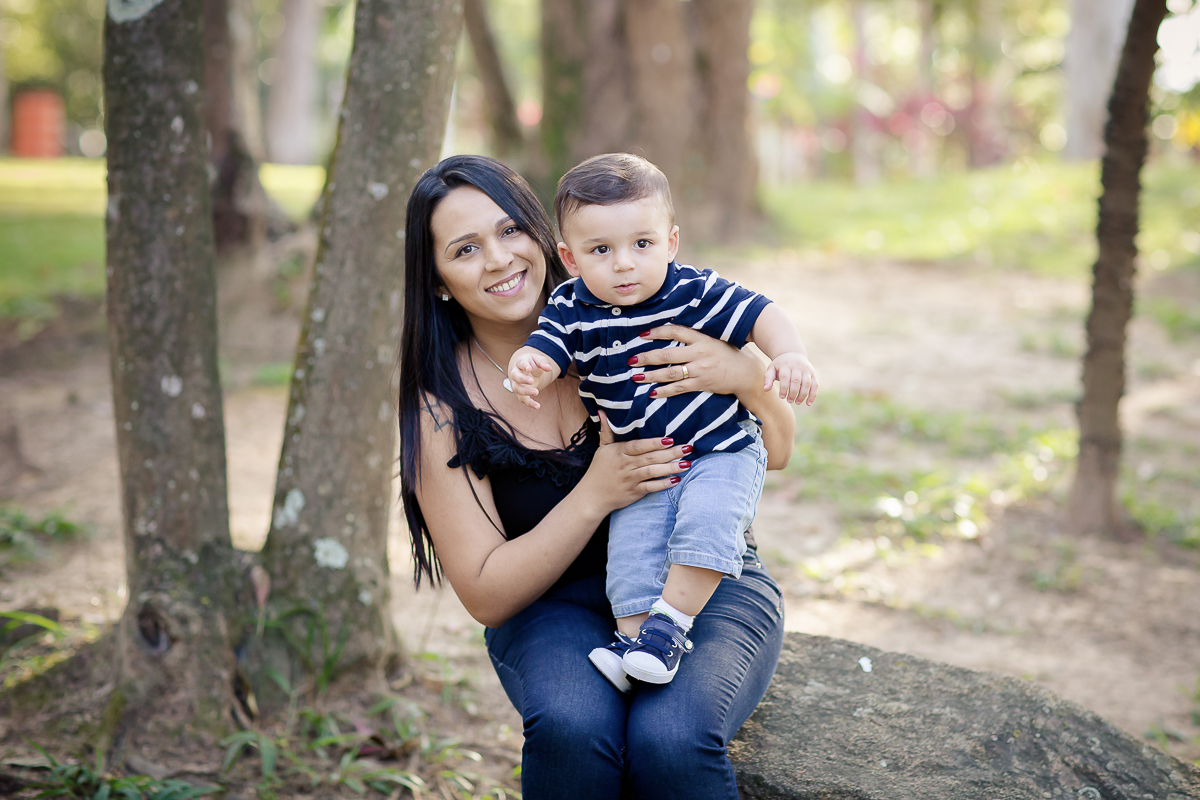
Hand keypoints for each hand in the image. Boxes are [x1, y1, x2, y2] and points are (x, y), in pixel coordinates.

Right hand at [509, 351, 555, 408]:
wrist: (524, 368)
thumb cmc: (531, 363)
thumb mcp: (538, 359)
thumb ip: (543, 363)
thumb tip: (549, 368)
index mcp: (520, 362)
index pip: (521, 363)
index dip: (524, 366)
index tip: (529, 369)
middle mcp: (515, 373)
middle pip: (515, 376)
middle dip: (523, 379)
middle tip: (532, 381)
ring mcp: (516, 384)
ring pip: (517, 389)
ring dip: (526, 391)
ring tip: (536, 392)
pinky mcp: (520, 393)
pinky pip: (522, 399)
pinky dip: (529, 403)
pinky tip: (537, 406)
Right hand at [580, 411, 691, 512]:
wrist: (591, 496)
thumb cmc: (598, 470)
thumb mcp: (602, 448)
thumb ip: (606, 430)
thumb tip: (602, 411)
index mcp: (619, 452)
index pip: (639, 446)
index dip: (654, 443)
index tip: (669, 439)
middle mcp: (626, 465)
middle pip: (651, 458)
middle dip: (671, 453)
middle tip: (688, 448)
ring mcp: (631, 479)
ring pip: (653, 472)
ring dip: (671, 468)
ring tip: (687, 463)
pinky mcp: (634, 492)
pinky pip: (651, 487)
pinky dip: (663, 484)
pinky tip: (676, 480)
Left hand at [627, 324, 761, 399]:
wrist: (745, 373)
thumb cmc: (727, 354)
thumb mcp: (712, 340)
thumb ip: (694, 338)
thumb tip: (670, 334)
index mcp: (701, 338)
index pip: (675, 331)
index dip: (657, 332)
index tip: (642, 334)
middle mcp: (699, 353)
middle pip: (667, 354)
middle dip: (647, 357)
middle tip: (631, 360)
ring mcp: (700, 369)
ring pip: (670, 372)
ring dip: (651, 375)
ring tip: (636, 377)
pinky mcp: (702, 383)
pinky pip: (679, 388)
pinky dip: (665, 391)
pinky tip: (652, 393)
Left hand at [764, 352, 817, 404]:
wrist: (792, 353)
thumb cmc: (780, 365)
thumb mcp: (772, 368)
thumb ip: (768, 378)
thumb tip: (765, 389)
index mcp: (786, 365)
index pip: (785, 377)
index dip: (784, 388)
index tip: (781, 397)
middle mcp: (797, 366)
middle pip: (796, 381)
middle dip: (793, 393)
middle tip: (789, 401)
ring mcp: (806, 370)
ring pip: (807, 383)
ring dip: (803, 395)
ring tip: (797, 402)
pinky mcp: (813, 374)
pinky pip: (815, 385)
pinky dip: (813, 395)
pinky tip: (808, 403)